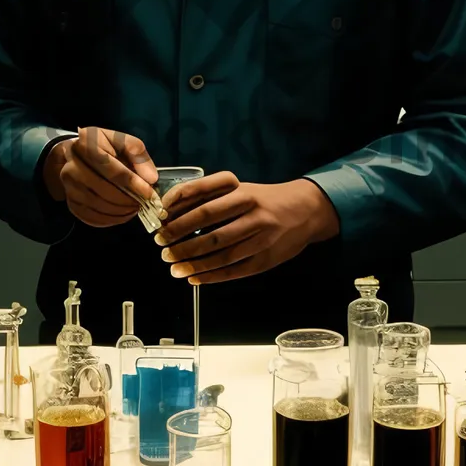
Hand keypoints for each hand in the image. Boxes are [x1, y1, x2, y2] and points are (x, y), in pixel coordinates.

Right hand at [42, 125, 158, 227]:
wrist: (75, 155)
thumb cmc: (103, 147)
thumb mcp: (121, 141)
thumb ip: (138, 154)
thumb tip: (151, 178)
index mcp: (87, 145)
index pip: (112, 169)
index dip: (133, 183)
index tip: (149, 193)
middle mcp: (72, 166)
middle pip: (105, 191)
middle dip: (128, 200)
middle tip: (143, 203)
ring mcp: (69, 187)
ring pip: (99, 206)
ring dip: (121, 212)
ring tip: (134, 208)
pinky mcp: (71, 203)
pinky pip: (92, 217)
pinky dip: (111, 219)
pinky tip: (122, 214)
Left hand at [153, 178, 339, 283]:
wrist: (305, 210)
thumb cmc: (264, 199)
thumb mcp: (240, 188)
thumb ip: (210, 196)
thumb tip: (173, 210)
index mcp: (241, 190)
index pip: (203, 197)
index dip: (178, 208)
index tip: (160, 217)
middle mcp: (251, 211)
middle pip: (208, 225)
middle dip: (180, 237)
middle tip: (161, 245)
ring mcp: (260, 236)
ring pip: (219, 252)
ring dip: (192, 261)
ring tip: (173, 266)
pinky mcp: (265, 259)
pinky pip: (233, 270)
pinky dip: (210, 276)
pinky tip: (194, 277)